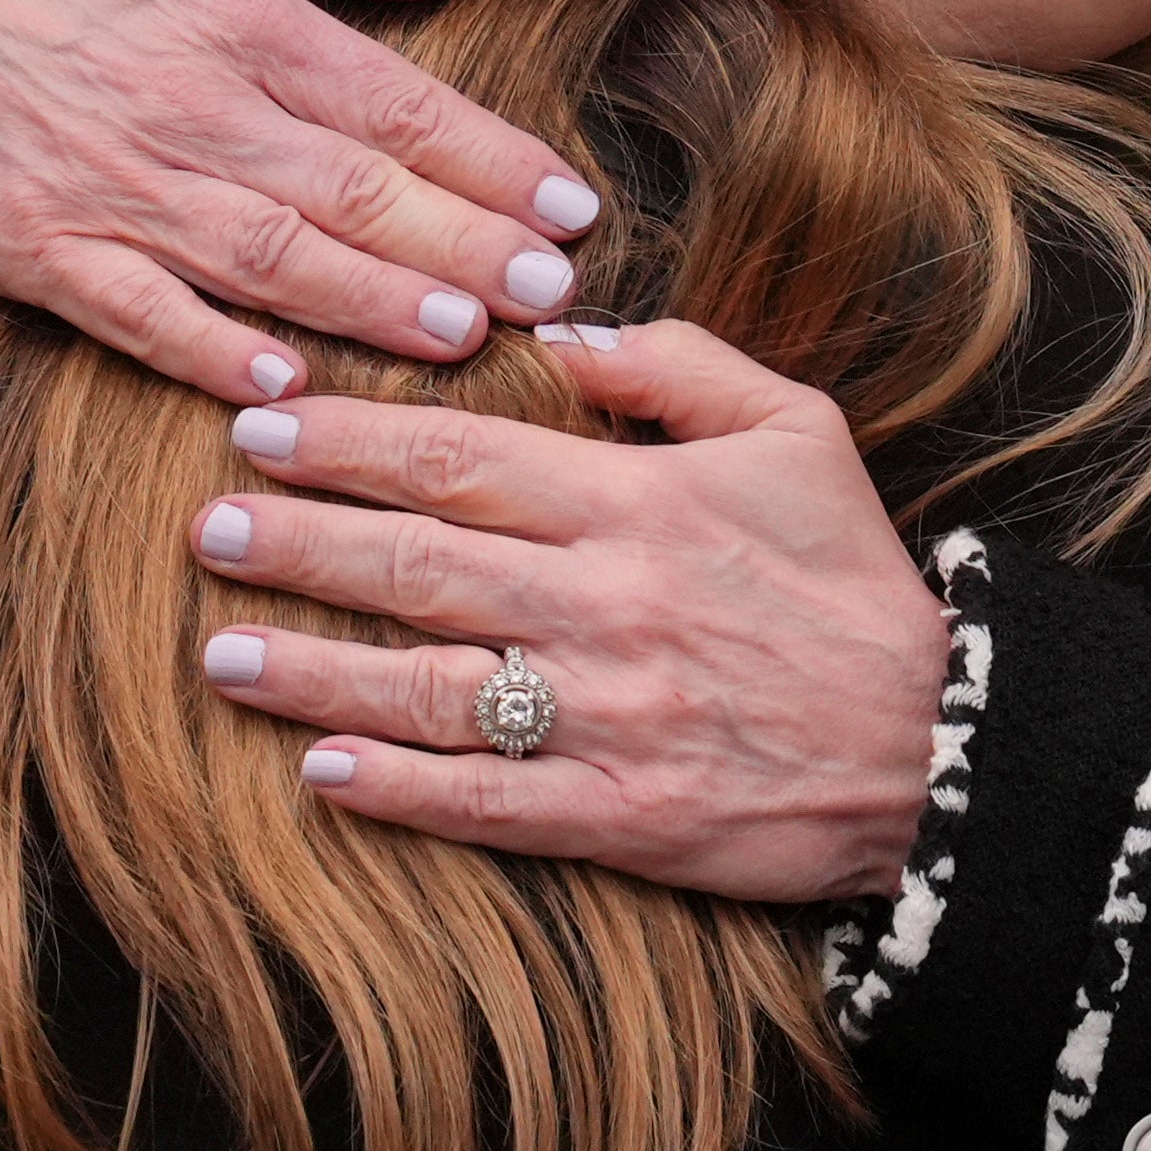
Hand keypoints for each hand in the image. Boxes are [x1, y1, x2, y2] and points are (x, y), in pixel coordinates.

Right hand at [0, 0, 605, 398]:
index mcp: (241, 21)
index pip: (392, 102)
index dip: (489, 159)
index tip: (569, 207)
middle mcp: (191, 106)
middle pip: (348, 188)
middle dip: (458, 244)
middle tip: (546, 293)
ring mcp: (115, 185)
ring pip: (263, 255)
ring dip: (367, 301)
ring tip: (459, 338)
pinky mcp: (40, 249)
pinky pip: (139, 311)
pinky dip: (211, 351)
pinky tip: (284, 388)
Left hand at [184, 322, 951, 904]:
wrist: (942, 745)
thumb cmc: (857, 583)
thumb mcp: (797, 433)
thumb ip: (679, 368)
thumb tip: (562, 333)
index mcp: (642, 504)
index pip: (462, 457)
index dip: (350, 440)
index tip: (263, 424)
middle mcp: (608, 604)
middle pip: (418, 563)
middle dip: (299, 542)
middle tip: (207, 526)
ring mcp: (607, 717)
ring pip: (425, 686)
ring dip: (312, 668)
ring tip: (221, 653)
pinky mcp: (620, 817)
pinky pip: (482, 801)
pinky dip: (394, 787)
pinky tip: (319, 769)